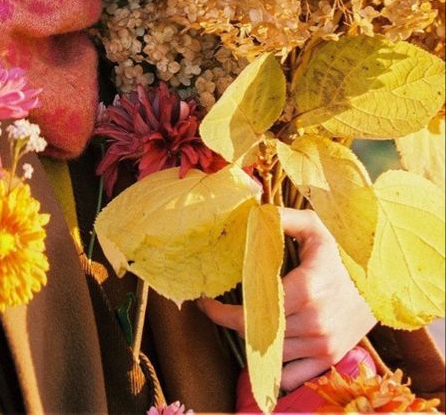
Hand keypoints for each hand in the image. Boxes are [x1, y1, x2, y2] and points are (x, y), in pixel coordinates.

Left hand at [198, 207, 376, 391]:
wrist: (384, 281)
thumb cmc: (345, 252)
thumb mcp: (316, 228)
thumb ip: (283, 219)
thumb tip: (254, 213)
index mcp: (307, 289)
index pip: (253, 310)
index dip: (222, 311)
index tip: (205, 302)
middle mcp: (314, 322)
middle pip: (257, 333)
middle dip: (231, 322)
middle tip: (215, 309)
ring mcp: (322, 345)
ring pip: (270, 354)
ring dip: (250, 340)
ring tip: (239, 321)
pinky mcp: (329, 358)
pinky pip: (291, 376)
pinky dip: (273, 367)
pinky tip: (264, 348)